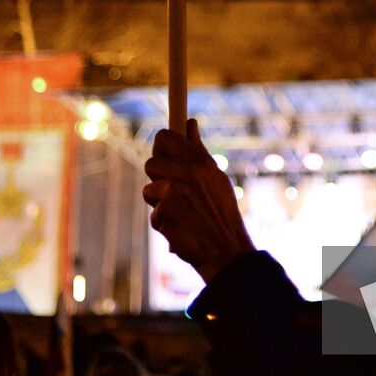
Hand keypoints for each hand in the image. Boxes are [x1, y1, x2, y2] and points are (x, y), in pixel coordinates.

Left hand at [143, 119, 253, 283]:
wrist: (227, 252)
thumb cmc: (221, 214)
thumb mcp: (216, 178)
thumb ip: (198, 152)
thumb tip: (190, 123)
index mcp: (201, 161)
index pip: (165, 137)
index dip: (160, 146)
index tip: (163, 155)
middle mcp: (188, 172)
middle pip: (151, 163)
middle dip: (157, 179)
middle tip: (173, 193)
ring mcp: (174, 191)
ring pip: (149, 190)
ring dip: (159, 204)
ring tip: (181, 213)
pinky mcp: (165, 212)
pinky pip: (153, 214)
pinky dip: (163, 224)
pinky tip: (180, 229)